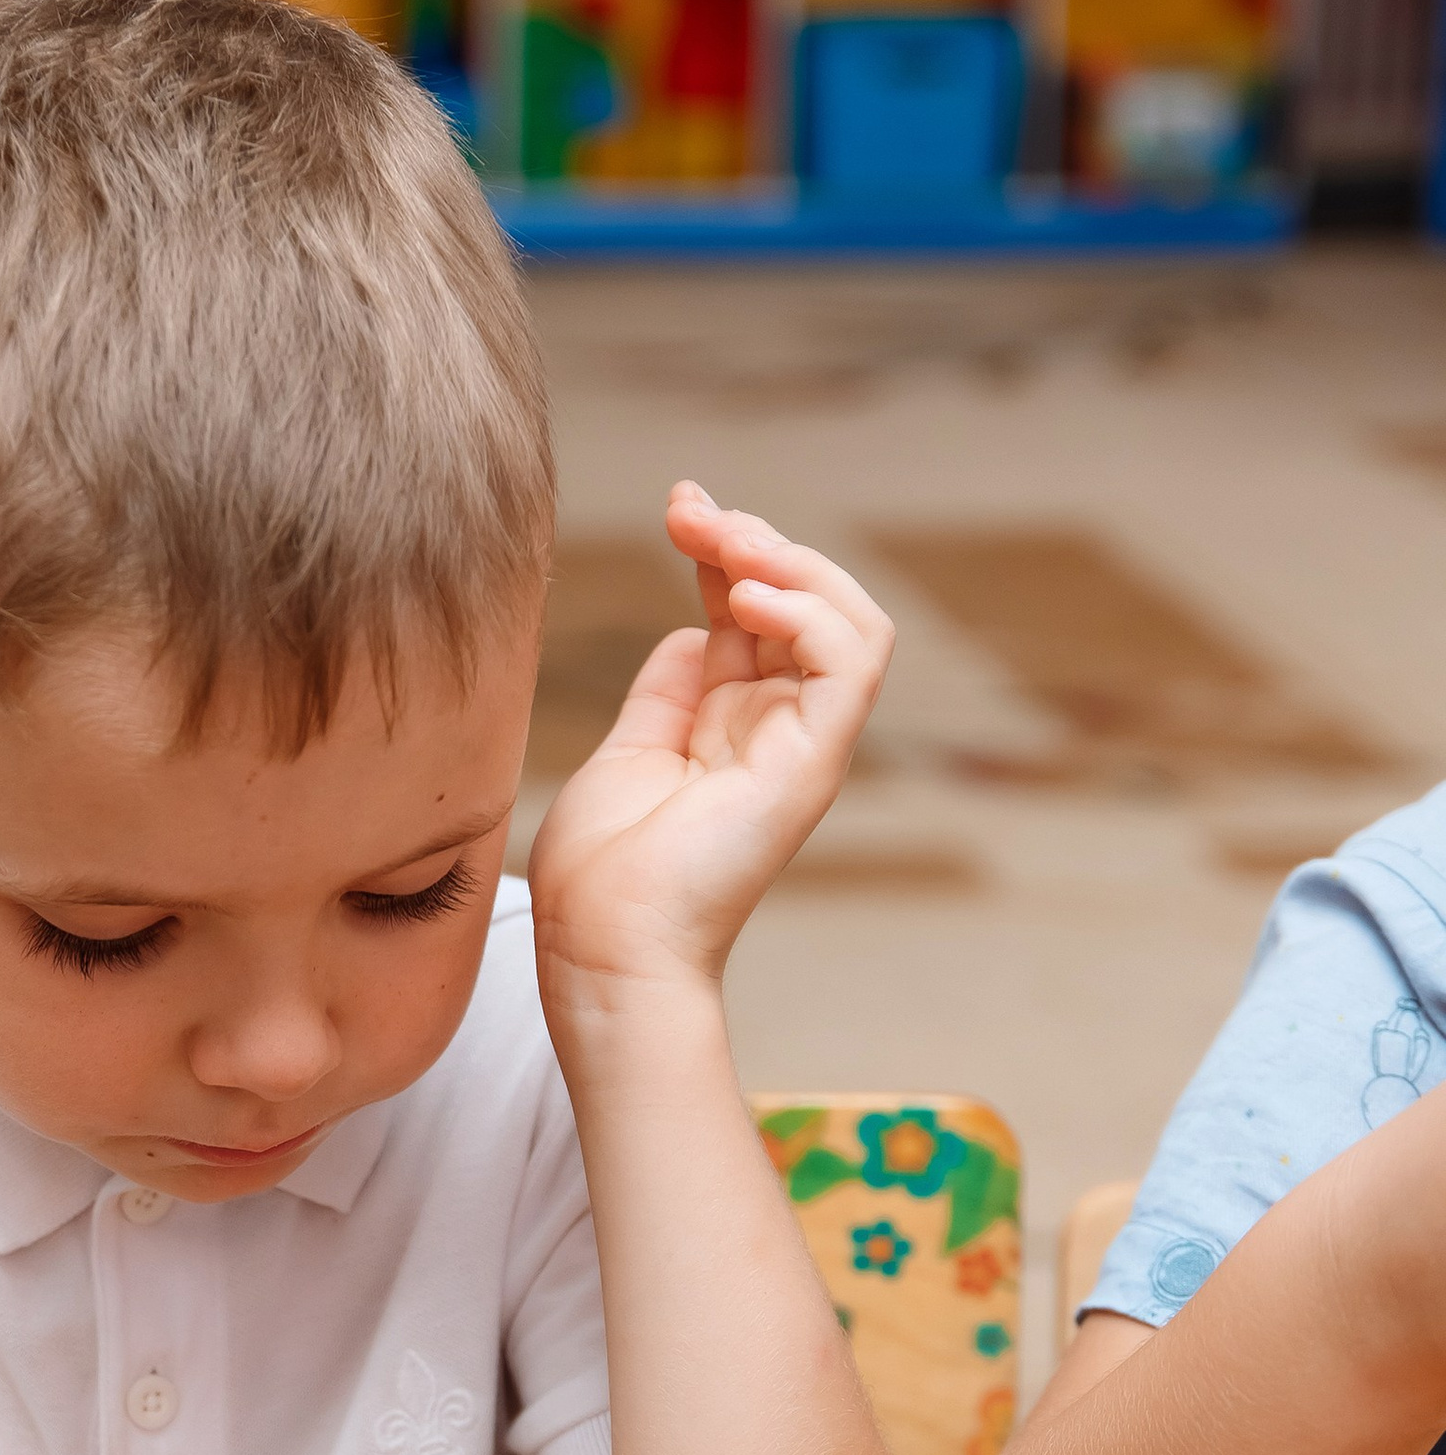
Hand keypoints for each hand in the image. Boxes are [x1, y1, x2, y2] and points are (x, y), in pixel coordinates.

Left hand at [531, 483, 892, 999]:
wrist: (604, 949)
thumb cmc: (602, 874)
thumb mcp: (628, 751)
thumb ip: (666, 691)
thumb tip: (685, 628)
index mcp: (732, 725)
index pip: (754, 612)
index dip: (724, 548)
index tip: (680, 505)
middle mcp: (776, 729)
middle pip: (801, 604)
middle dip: (752, 538)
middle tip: (692, 508)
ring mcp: (801, 746)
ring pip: (849, 621)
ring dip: (791, 562)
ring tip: (725, 543)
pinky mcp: (812, 764)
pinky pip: (851, 663)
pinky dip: (811, 612)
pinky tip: (744, 597)